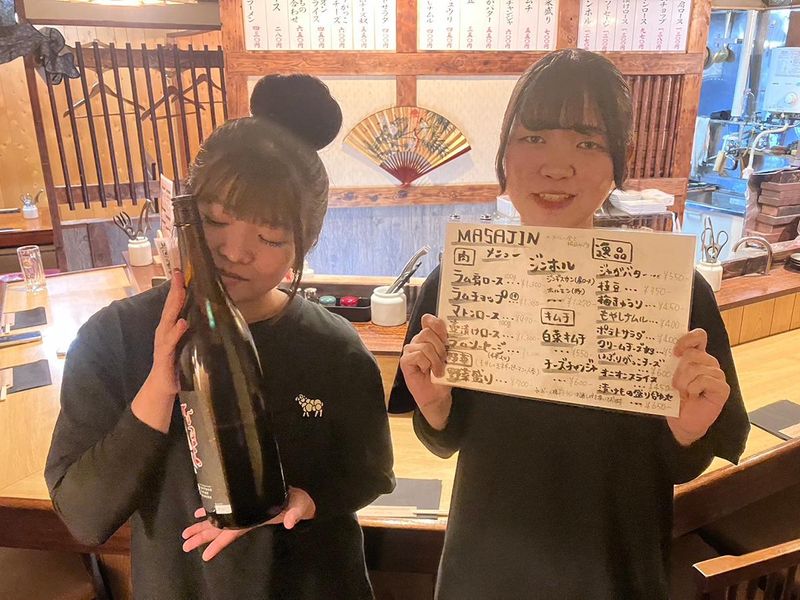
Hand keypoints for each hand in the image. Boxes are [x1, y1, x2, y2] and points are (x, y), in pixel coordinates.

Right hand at [147, 270, 188, 397]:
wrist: (163, 387)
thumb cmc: (177, 362)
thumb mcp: (188, 342)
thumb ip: (195, 329)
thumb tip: (211, 315)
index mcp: (170, 326)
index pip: (174, 303)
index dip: (178, 287)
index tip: (182, 270)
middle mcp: (164, 331)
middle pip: (170, 306)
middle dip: (174, 290)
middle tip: (179, 274)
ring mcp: (163, 342)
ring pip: (168, 320)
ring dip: (174, 305)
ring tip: (180, 291)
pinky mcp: (164, 355)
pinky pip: (171, 341)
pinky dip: (176, 332)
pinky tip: (182, 323)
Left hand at [181, 487, 315, 560]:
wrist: (298, 500)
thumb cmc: (298, 504)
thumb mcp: (299, 508)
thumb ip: (295, 515)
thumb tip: (291, 523)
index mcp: (253, 520)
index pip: (233, 534)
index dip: (219, 544)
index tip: (204, 556)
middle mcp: (244, 518)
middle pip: (219, 530)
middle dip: (202, 536)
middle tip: (184, 543)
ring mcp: (242, 511)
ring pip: (218, 521)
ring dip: (202, 526)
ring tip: (186, 533)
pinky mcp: (243, 503)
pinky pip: (223, 509)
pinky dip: (211, 511)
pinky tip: (200, 512)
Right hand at [399, 314, 451, 408]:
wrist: (437, 394)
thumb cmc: (443, 376)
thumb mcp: (449, 356)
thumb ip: (446, 341)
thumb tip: (447, 328)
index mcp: (429, 337)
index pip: (428, 320)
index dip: (436, 324)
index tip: (445, 335)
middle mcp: (418, 341)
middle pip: (427, 332)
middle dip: (440, 348)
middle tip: (443, 360)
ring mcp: (410, 350)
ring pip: (425, 346)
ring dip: (435, 361)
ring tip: (437, 370)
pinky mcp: (405, 360)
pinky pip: (418, 356)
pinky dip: (426, 364)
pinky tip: (426, 371)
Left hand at [668, 329, 730, 445]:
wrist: (682, 422)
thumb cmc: (674, 398)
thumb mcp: (668, 377)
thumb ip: (669, 362)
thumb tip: (657, 349)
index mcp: (696, 356)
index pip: (699, 336)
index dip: (687, 339)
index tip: (675, 351)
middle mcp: (708, 362)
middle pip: (692, 354)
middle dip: (679, 370)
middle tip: (675, 384)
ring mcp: (717, 374)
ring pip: (697, 368)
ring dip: (684, 382)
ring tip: (683, 392)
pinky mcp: (722, 388)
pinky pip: (705, 380)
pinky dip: (694, 388)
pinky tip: (693, 396)